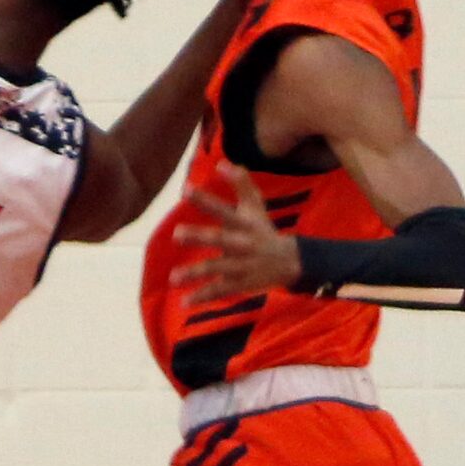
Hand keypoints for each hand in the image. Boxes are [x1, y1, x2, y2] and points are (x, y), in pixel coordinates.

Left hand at [171, 162, 300, 303]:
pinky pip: (220, 291)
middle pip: (219, 239)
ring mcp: (241, 266)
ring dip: (196, 273)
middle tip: (177, 233)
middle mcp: (242, 244)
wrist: (290, 262)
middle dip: (199, 236)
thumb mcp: (255, 206)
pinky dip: (203, 297)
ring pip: (217, 269)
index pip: (223, 208)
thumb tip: (221, 163)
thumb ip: (241, 183)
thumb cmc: (263, 230)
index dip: (205, 199)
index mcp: (243, 223)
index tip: (185, 189)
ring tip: (174, 278)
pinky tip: (184, 302)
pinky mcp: (239, 284)